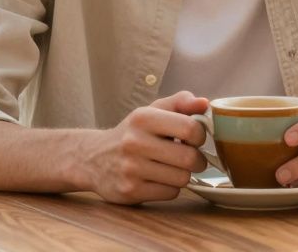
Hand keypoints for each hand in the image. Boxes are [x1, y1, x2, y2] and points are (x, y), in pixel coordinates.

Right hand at [77, 91, 208, 203]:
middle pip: (190, 158)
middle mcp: (135, 142)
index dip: (200, 136)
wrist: (93, 158)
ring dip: (183, 175)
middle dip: (197, 160)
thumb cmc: (132, 133)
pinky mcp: (130, 191)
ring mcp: (131, 168)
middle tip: (190, 158)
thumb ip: (180, 103)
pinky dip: (170, 188)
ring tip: (172, 168)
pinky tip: (159, 179)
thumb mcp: (151, 111)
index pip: (190, 128)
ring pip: (182, 178)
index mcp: (143, 118)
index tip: (194, 138)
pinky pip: (170, 193)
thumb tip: (204, 103)